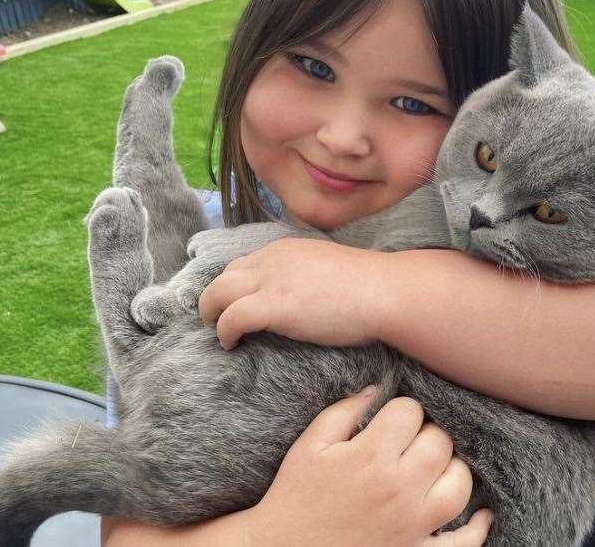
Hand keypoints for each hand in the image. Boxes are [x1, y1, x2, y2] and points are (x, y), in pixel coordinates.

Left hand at [199, 237, 390, 348]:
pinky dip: (224, 333)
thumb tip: (298, 295)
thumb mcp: (326, 267)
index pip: (244, 264)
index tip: (238, 306)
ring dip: (212, 315)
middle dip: (215, 299)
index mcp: (285, 250)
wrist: (383, 291)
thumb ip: (304, 274)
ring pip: (217, 293)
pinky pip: (231, 318)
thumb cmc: (367, 285)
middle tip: (220, 322)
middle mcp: (272, 259)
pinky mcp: (273, 306)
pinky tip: (233, 345)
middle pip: (224, 276)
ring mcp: (271, 281)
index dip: (236, 287)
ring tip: (220, 335)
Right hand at [246, 387, 493, 545]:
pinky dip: (478, 528)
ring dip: (452, 468)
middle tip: (411, 440)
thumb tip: (377, 389)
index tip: (392, 419)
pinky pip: (463, 543)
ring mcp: (413, 526)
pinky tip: (481, 514)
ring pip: (459, 484)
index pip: (410, 412)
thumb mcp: (311, 445)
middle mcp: (398, 489)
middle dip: (427, 433)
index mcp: (369, 457)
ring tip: (434, 466)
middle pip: (439, 442)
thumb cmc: (295, 495)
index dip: (402, 410)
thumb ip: (344, 410)